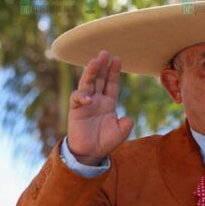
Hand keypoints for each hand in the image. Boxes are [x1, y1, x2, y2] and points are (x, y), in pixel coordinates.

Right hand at [67, 50, 134, 164]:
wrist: (90, 153)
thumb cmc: (105, 142)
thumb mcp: (120, 133)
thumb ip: (126, 125)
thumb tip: (128, 118)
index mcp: (108, 103)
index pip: (111, 83)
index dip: (114, 72)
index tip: (117, 59)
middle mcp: (97, 99)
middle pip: (99, 79)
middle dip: (102, 66)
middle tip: (105, 52)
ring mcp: (86, 103)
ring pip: (87, 83)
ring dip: (91, 72)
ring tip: (95, 61)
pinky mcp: (76, 109)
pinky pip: (77, 99)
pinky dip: (82, 97)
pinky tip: (88, 98)